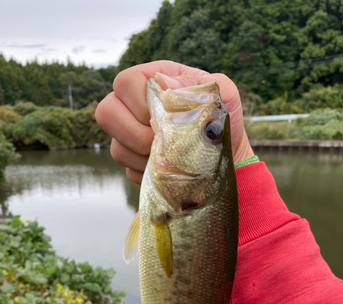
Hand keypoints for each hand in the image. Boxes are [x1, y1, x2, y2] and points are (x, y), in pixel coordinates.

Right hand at [95, 61, 253, 184]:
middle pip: (106, 113)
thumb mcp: (223, 96)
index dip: (140, 103)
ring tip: (171, 156)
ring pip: (116, 147)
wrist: (225, 157)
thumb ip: (197, 84)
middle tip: (162, 141)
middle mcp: (134, 106)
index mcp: (153, 80)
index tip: (166, 118)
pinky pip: (127, 169)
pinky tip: (168, 169)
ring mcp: (129, 134)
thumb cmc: (221, 121)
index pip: (125, 83)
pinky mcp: (133, 160)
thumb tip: (165, 83)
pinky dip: (148, 172)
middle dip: (136, 134)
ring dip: (144, 156)